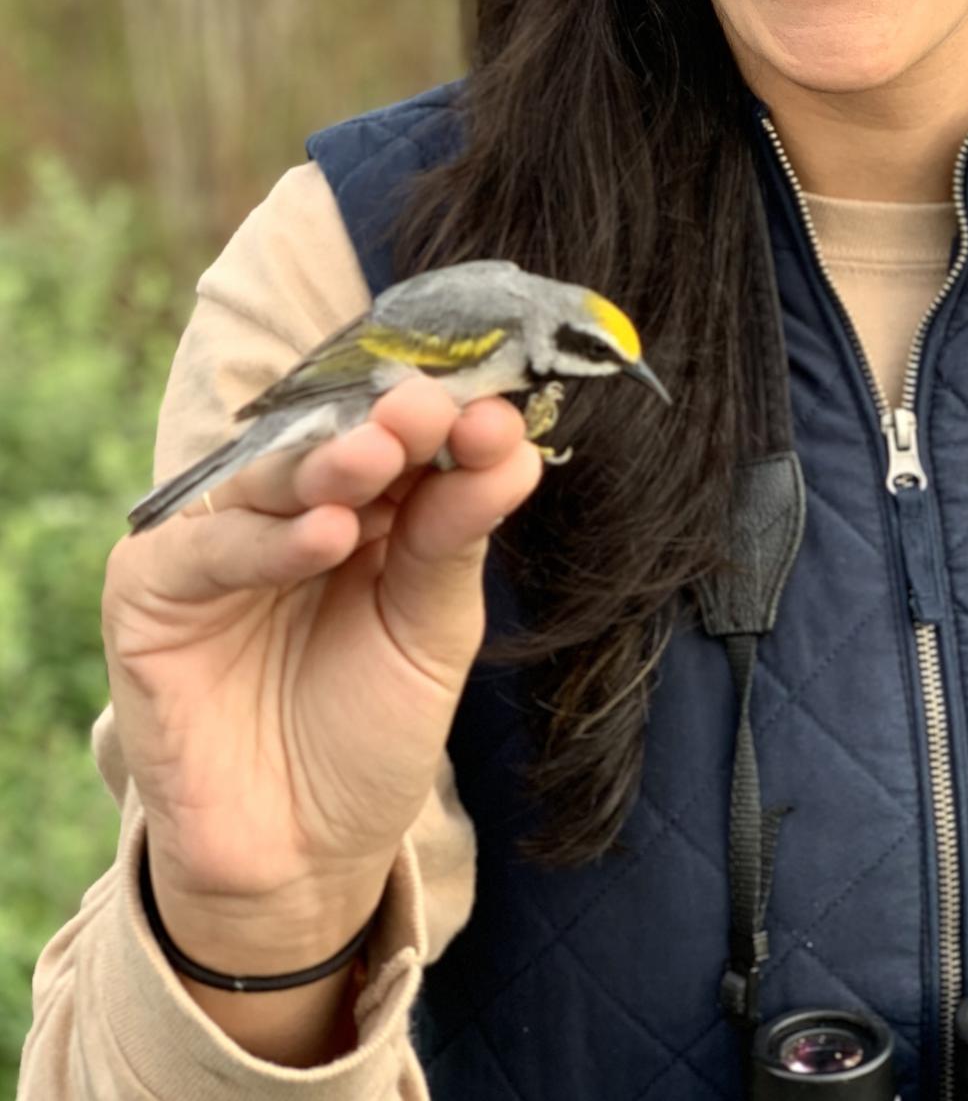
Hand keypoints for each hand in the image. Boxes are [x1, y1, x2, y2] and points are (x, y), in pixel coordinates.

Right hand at [102, 378, 542, 961]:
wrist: (298, 859)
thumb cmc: (367, 737)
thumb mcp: (430, 632)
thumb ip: (455, 540)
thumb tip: (515, 451)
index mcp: (364, 508)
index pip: (402, 442)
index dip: (446, 425)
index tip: (497, 419)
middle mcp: (287, 511)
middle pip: (335, 446)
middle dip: (386, 427)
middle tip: (427, 410)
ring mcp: (217, 545)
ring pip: (269, 481)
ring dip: (328, 465)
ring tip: (379, 456)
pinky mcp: (151, 591)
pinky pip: (206, 550)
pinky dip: (266, 541)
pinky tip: (326, 537)